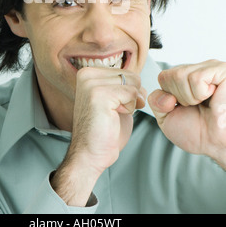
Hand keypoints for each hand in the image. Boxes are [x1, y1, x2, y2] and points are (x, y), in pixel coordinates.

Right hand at [51, 67, 145, 205]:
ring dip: (131, 102)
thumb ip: (123, 86)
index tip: (115, 107)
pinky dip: (130, 108)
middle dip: (132, 96)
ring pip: (133, 83)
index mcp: (88, 73)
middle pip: (131, 75)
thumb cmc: (104, 131)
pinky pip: (131, 93)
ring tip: (114, 114)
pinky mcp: (99, 94)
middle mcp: (87, 74)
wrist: (90, 154)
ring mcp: (91, 83)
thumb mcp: (114, 101)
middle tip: (116, 112)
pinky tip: (115, 117)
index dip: (129, 92)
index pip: (126, 72)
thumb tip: (140, 80)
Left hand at [148, 59, 225, 167]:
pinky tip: (213, 98)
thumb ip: (156, 102)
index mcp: (185, 78)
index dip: (169, 97)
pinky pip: (196, 78)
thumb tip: (165, 94)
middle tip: (198, 106)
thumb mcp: (167, 118)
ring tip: (206, 103)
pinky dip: (201, 94)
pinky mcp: (221, 70)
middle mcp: (198, 69)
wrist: (218, 144)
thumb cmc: (199, 132)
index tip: (185, 107)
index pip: (163, 77)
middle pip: (169, 75)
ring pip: (180, 75)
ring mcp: (210, 68)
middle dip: (180, 98)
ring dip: (191, 98)